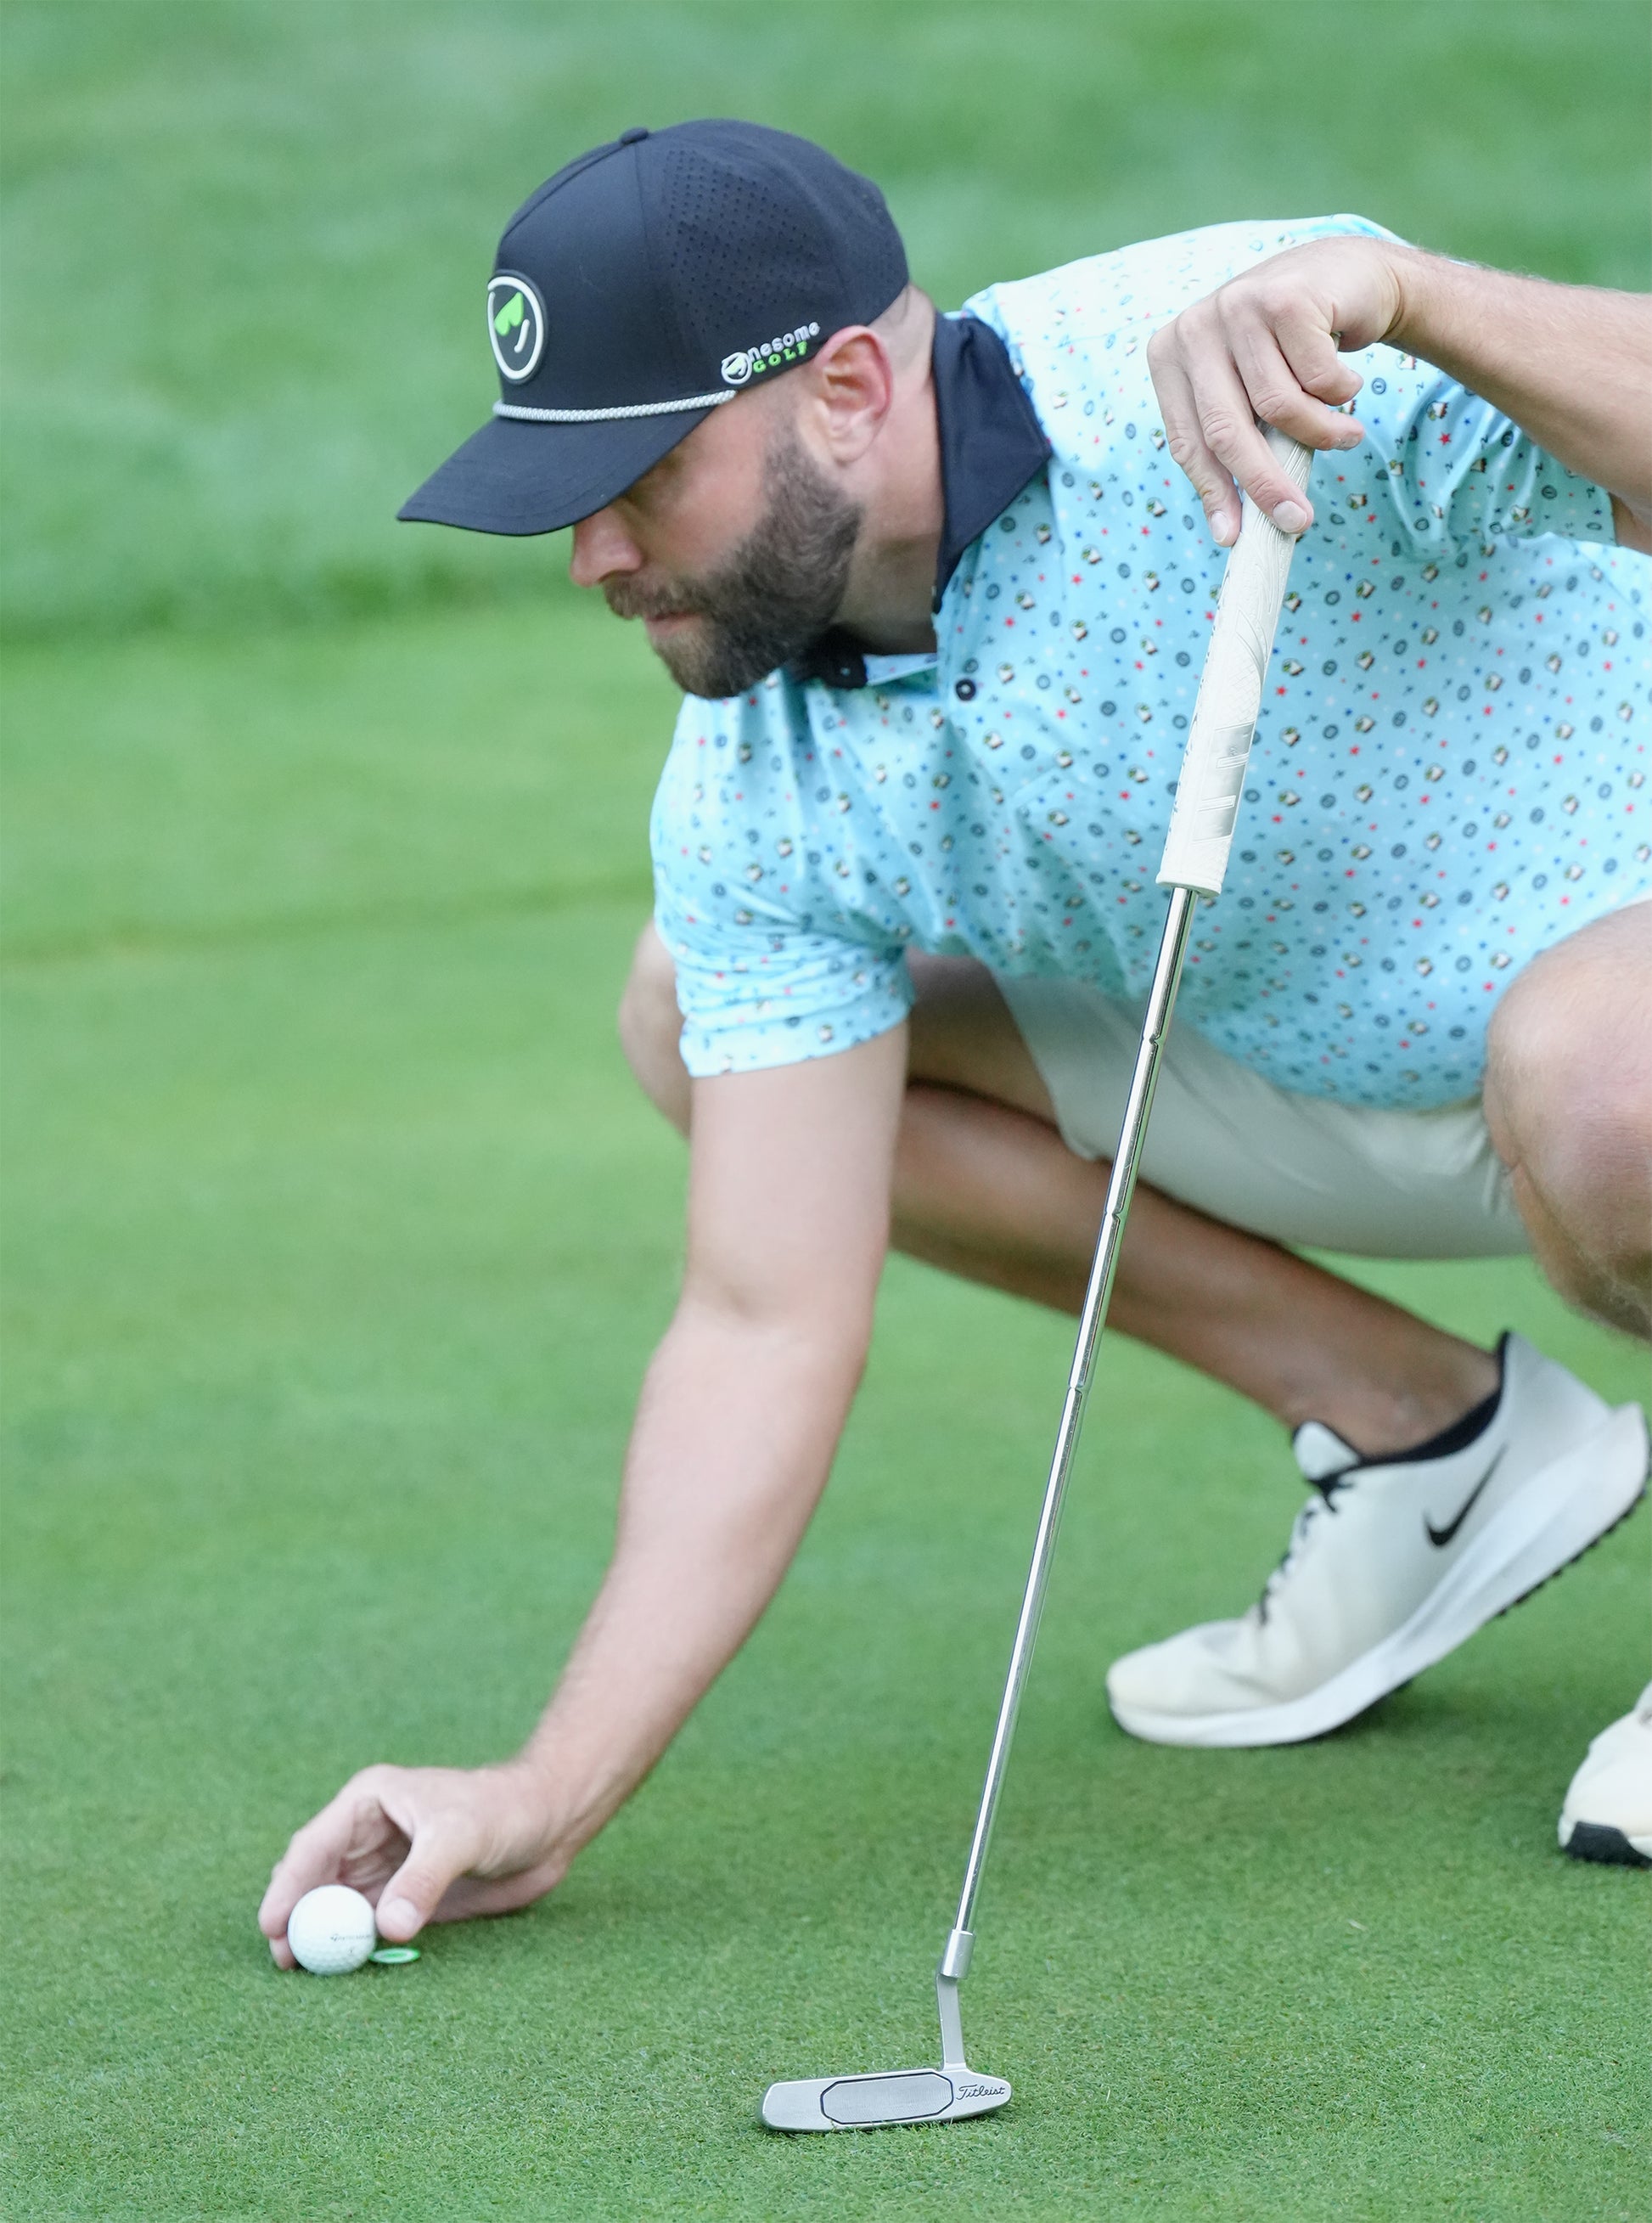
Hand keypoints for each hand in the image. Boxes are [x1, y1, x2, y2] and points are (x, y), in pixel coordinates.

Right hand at [258, 1759, 567, 1965]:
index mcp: (368, 1802)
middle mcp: (367, 1836)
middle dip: (296, 1918)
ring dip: (323, 1937)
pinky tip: (349, 1968)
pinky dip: (354, 1948)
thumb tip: (386, 1928)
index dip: (288, 1885)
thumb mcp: (461, 1836)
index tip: (272, 1925)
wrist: (549, 1824)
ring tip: (308, 1971)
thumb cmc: (505, 1810)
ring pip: (337, 1908)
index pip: (314, 1845)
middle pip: (315, 1881)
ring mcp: (385, 1870)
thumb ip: (423, 1879)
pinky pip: (367, 1927)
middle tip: (283, 1959)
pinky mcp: (405, 1898)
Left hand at [1148, 234, 1410, 544]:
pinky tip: (1348, 380)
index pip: (1187, 441)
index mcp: (1171, 356)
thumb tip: (1232, 531)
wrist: (1349, 279)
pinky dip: (1341, 392)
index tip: (1233, 538)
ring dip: (1322, 432)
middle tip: (1299, 521)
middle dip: (1265, 485)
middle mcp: (1195, 327)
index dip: (1213, 493)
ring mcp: (1238, 305)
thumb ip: (1238, 441)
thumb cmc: (1294, 351)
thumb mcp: (1251, 394)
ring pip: (1278, 407)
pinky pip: (1318, 379)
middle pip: (1226, 431)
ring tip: (1347, 435)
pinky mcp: (1285, 297)